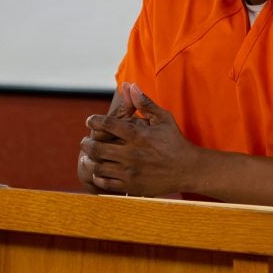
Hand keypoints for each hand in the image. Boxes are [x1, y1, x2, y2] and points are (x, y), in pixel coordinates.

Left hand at [79, 83, 199, 196]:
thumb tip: (130, 85)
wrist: (188, 169)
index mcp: (137, 135)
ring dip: (90, 160)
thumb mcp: (162, 118)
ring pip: (99, 166)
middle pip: (97, 147)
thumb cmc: (175, 141)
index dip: (94, 121)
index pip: (107, 124)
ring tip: (88, 156)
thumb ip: (144, 103)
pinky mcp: (132, 186)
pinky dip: (99, 176)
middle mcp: (131, 153)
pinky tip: (99, 171)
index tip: (90, 120)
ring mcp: (130, 171)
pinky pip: (106, 183)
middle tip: (85, 142)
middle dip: (86, 143)